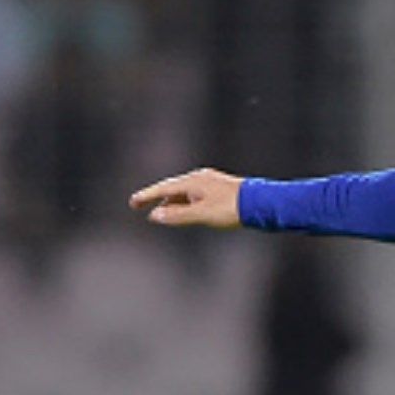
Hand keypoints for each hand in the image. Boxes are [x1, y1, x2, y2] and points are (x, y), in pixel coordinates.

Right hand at [129, 168, 243, 228]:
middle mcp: (200, 178)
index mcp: (193, 182)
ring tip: (163, 213)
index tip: (133, 202)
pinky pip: (196, 195)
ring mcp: (211, 183)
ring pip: (185, 192)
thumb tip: (155, 215)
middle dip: (158, 198)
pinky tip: (187, 210)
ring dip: (172, 202)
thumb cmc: (232, 208)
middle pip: (173, 189)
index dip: (147, 196)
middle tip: (142, 205)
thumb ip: (178, 215)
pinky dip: (186, 203)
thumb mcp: (202, 214)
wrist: (261, 203)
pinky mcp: (220, 189)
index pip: (164, 188)